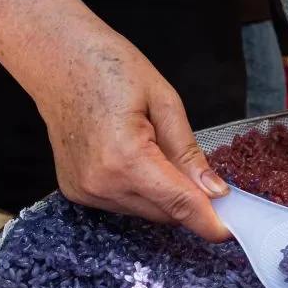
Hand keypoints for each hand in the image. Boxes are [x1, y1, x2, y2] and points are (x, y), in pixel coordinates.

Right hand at [35, 34, 231, 241]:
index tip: (231, 231)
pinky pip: (125, 204)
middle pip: (165, 213)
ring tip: (157, 150)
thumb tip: (214, 191)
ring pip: (147, 212)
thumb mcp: (164, 101)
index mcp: (125, 158)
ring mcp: (85, 190)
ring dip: (164, 194)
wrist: (55, 57)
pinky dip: (142, 191)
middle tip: (206, 178)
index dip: (210, 222)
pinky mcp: (76, 192)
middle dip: (191, 201)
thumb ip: (188, 153)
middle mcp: (101, 183)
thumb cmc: (108, 67)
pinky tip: (135, 157)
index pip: (179, 204)